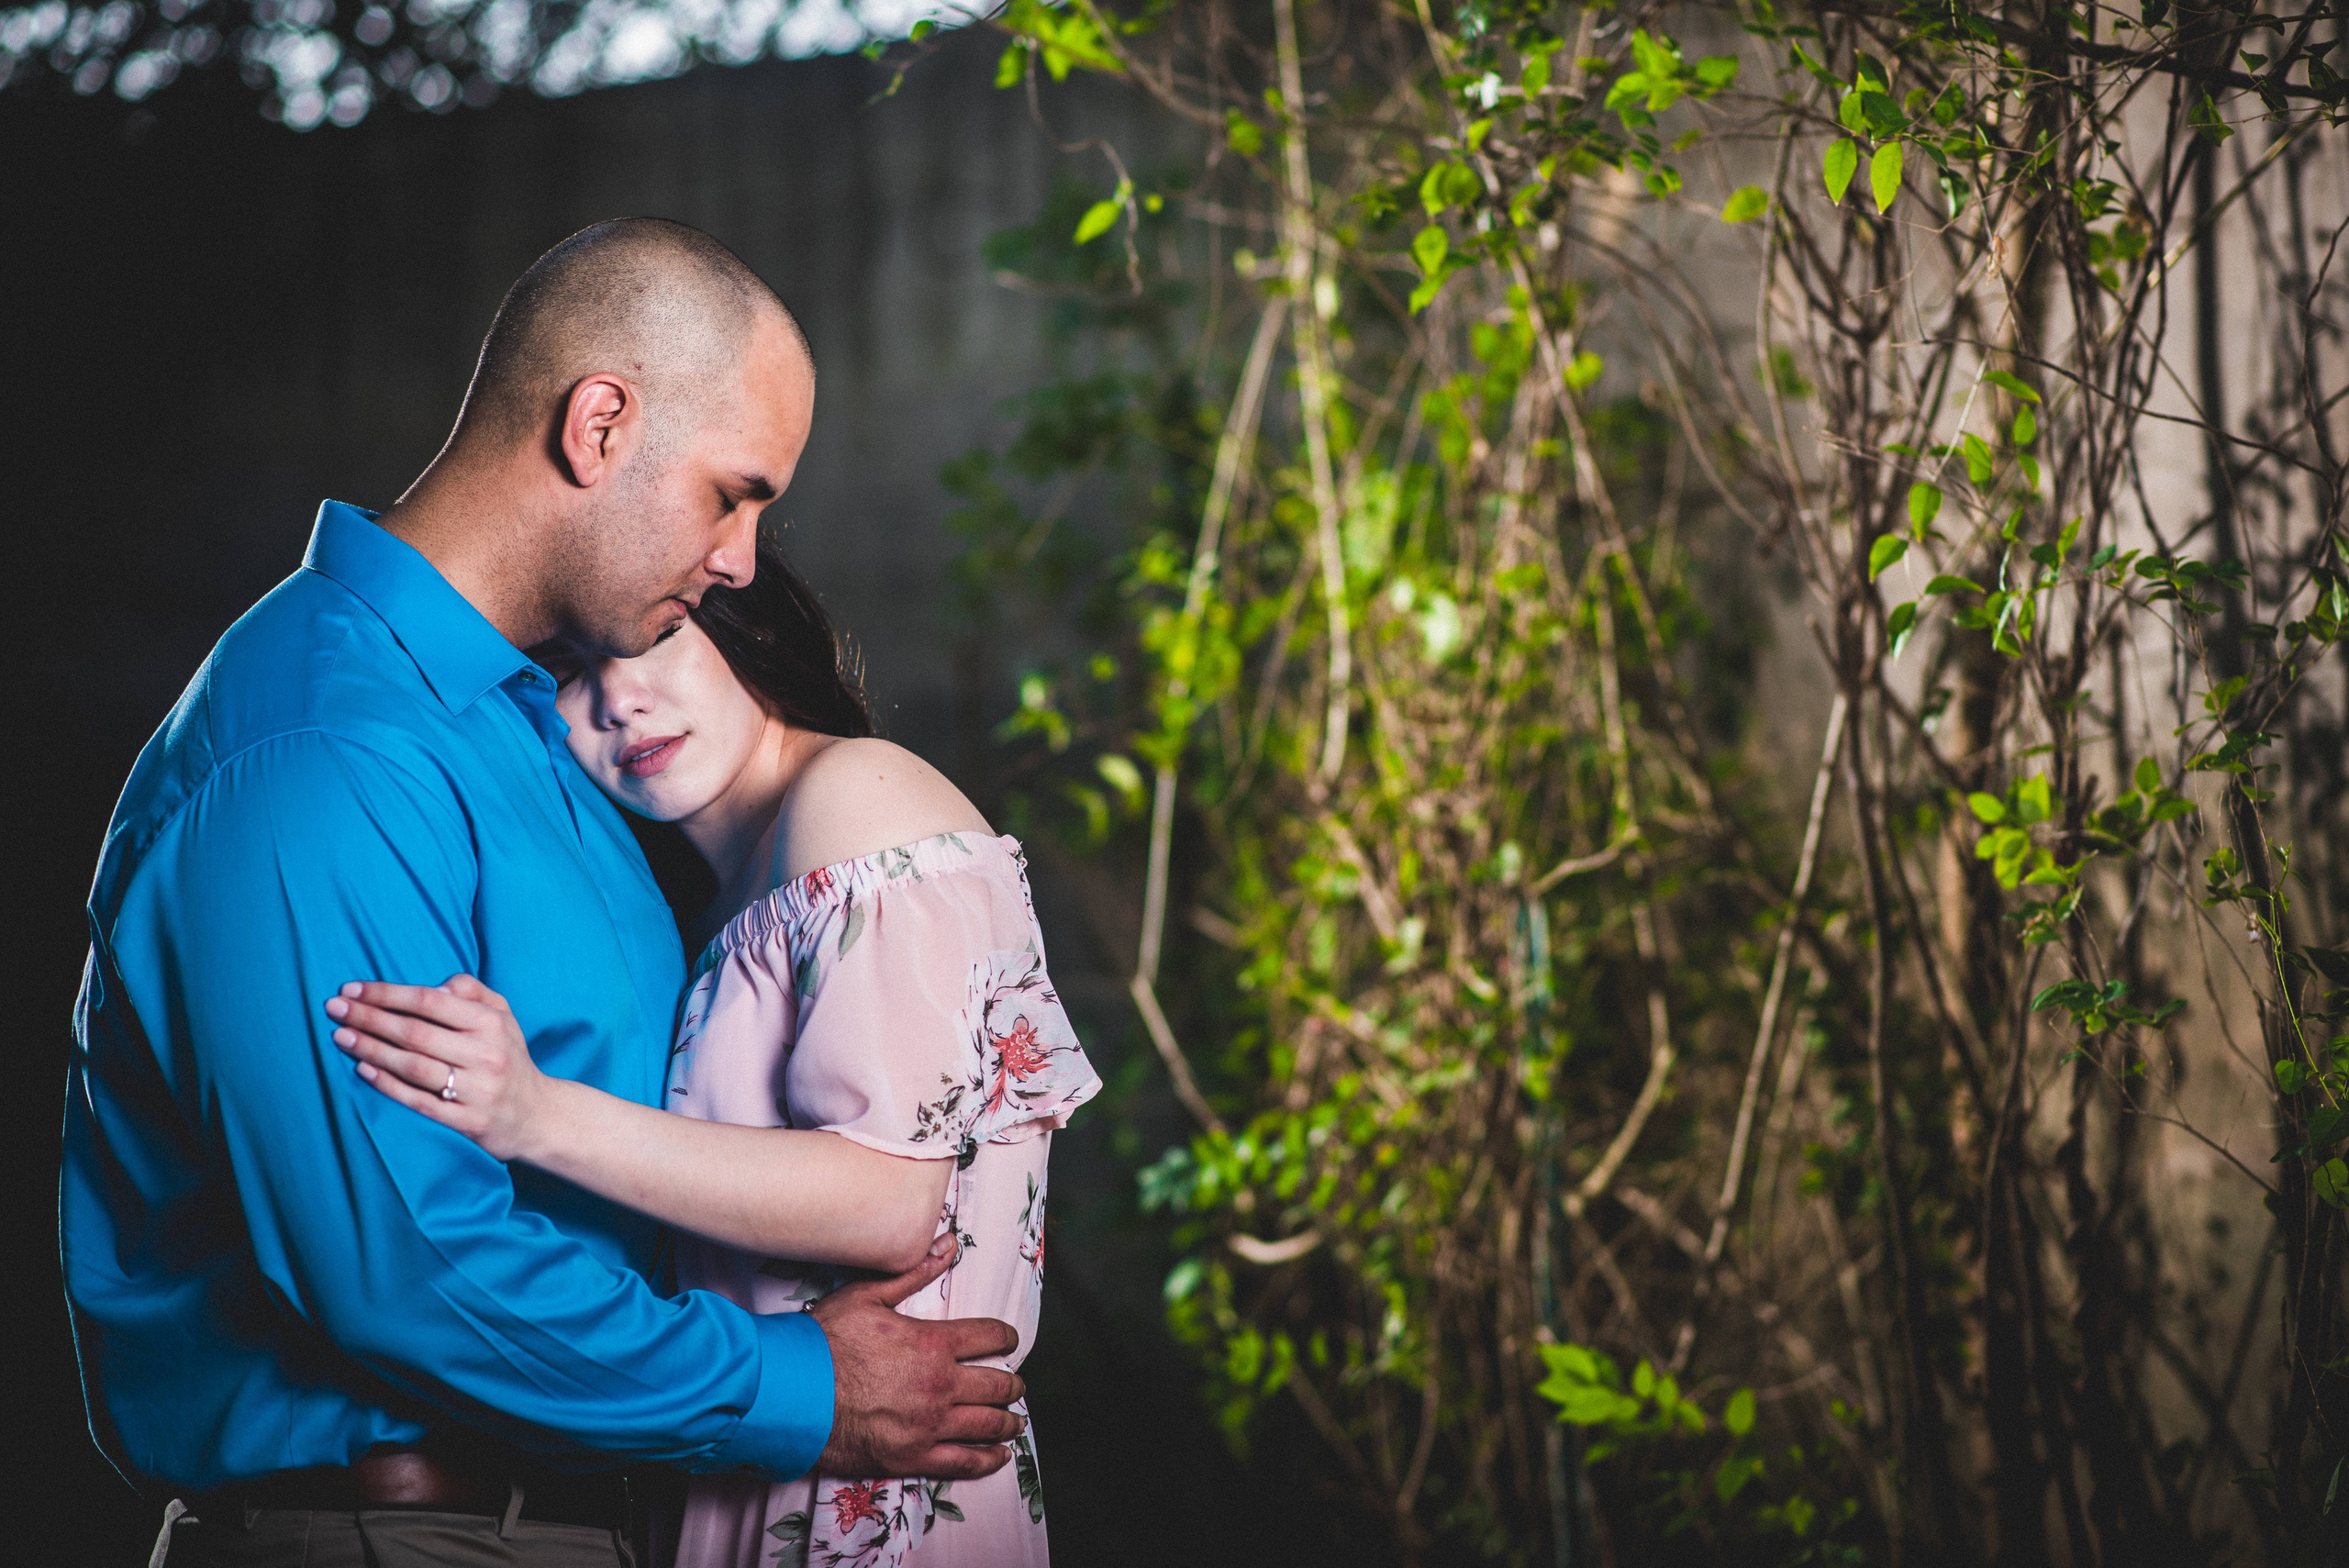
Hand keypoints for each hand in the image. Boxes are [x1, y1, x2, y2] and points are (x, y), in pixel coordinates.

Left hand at [326, 976, 549, 1162]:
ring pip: (413, 1066)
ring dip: (372, 1050)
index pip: (430, 1001)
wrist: (536, 1115)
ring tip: (340, 1036)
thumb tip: (434, 985)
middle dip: (369, 1018)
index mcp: (491, 1024)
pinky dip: (388, 1085)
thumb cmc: (508, 1057)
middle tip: (333, 1008)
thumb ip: (472, 991)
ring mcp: (476, 1090)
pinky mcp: (467, 1121)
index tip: (352, 989)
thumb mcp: (502, 1017)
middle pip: (416, 1033)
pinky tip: (363, 1070)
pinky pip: (419, 1101)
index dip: (388, 994)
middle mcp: (485, 1055)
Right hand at [813, 1235, 1025, 1479]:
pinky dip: (987, 1460)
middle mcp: (940, 1385)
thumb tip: (950, 1243)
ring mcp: (929, 1425)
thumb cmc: (825, 1342)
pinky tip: (998, 1456)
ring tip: (1014, 1422)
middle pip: (997, 1385)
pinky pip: (963, 1462)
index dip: (1006, 1338)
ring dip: (1007, 1422)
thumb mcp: (868, 1295)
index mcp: (934, 1343)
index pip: (990, 1337)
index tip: (1009, 1341)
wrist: (792, 1394)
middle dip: (1012, 1384)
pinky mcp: (913, 1457)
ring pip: (987, 1425)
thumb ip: (914, 1272)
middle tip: (1016, 1385)